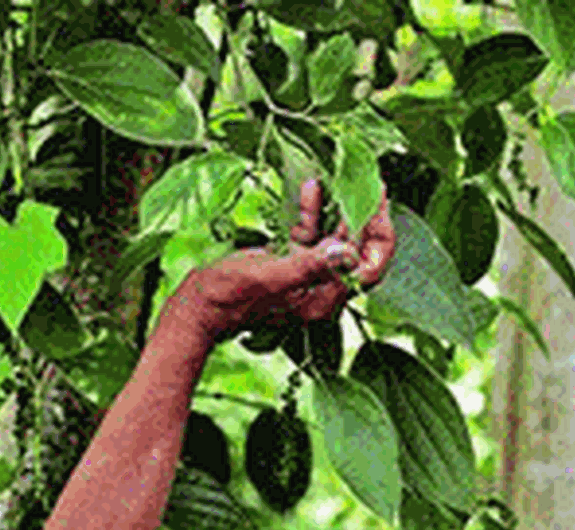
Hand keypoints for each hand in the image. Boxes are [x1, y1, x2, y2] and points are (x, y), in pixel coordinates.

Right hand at [168, 179, 395, 342]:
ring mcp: (303, 275)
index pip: (369, 266)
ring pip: (333, 238)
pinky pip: (308, 235)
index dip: (378, 233)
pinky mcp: (286, 263)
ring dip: (337, 208)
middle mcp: (320, 288)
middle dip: (363, 215)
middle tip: (369, 182)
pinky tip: (310, 187)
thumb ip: (311, 265)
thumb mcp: (272, 276)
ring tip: (342, 177)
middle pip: (356, 249)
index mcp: (323, 299)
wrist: (196, 308)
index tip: (376, 199)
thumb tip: (347, 249)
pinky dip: (312, 212)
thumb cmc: (229, 296)